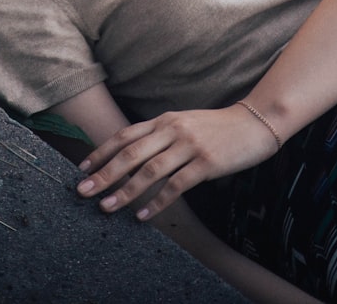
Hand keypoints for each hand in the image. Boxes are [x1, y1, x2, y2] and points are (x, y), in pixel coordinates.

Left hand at [76, 104, 279, 220]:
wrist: (255, 123)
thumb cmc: (217, 127)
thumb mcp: (184, 123)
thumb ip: (161, 134)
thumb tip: (133, 154)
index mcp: (164, 120)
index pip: (124, 135)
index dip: (101, 152)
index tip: (82, 168)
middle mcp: (172, 130)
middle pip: (130, 154)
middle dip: (104, 174)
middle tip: (83, 191)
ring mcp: (189, 146)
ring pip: (149, 171)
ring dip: (125, 191)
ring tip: (107, 207)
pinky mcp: (206, 163)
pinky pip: (176, 185)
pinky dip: (157, 202)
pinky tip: (144, 215)